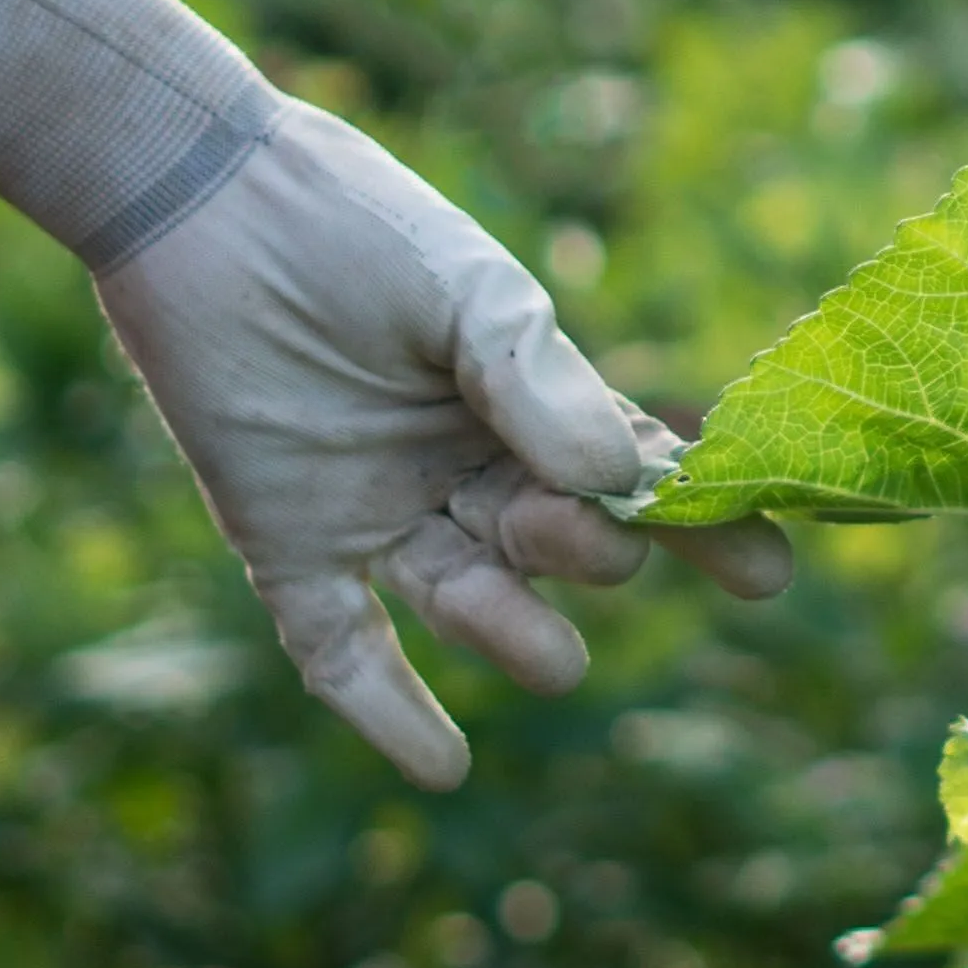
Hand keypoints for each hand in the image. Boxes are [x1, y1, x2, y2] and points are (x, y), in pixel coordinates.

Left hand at [98, 102, 792, 788]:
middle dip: (581, 553)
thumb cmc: (351, 227)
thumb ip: (540, 385)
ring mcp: (382, 513)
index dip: (705, 530)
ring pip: (471, 604)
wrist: (201, 200)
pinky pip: (343, 649)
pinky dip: (388, 712)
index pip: (637, 481)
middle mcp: (466, 471)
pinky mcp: (289, 544)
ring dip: (513, 635)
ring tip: (548, 658)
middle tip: (567, 525)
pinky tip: (442, 768)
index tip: (767, 576)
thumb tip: (622, 482)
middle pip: (558, 551)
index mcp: (527, 405)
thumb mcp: (468, 293)